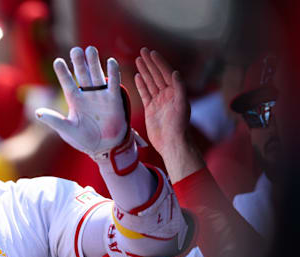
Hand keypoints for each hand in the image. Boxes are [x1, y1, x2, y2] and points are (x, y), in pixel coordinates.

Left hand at [35, 46, 126, 158]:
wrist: (104, 148)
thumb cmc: (84, 139)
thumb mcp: (67, 130)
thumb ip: (54, 120)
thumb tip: (37, 113)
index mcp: (74, 100)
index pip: (67, 83)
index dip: (63, 72)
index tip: (58, 61)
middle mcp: (87, 94)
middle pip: (82, 74)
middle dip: (79, 63)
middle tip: (75, 50)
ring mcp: (100, 95)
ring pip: (96, 75)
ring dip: (94, 63)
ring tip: (90, 49)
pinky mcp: (114, 99)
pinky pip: (113, 83)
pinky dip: (113, 73)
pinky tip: (110, 61)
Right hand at [135, 48, 202, 181]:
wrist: (171, 143)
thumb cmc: (179, 126)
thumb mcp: (182, 106)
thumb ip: (180, 88)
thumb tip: (175, 72)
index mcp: (175, 92)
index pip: (166, 73)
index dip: (159, 62)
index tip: (151, 52)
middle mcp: (167, 94)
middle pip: (157, 74)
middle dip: (150, 63)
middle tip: (143, 51)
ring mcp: (158, 101)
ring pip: (150, 82)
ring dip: (144, 71)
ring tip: (138, 60)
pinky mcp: (151, 108)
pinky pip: (145, 93)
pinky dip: (141, 85)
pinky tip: (136, 76)